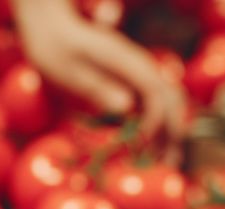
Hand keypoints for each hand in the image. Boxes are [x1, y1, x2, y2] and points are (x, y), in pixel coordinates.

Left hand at [13, 0, 185, 151]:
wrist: (50, 28)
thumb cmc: (54, 48)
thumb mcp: (68, 70)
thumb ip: (96, 87)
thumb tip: (127, 107)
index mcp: (127, 62)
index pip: (155, 93)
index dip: (154, 120)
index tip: (141, 145)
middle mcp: (139, 66)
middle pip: (170, 99)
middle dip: (173, 131)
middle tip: (170, 164)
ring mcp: (136, 73)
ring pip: (165, 103)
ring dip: (168, 132)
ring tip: (166, 162)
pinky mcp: (129, 82)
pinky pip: (151, 104)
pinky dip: (155, 126)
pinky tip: (148, 148)